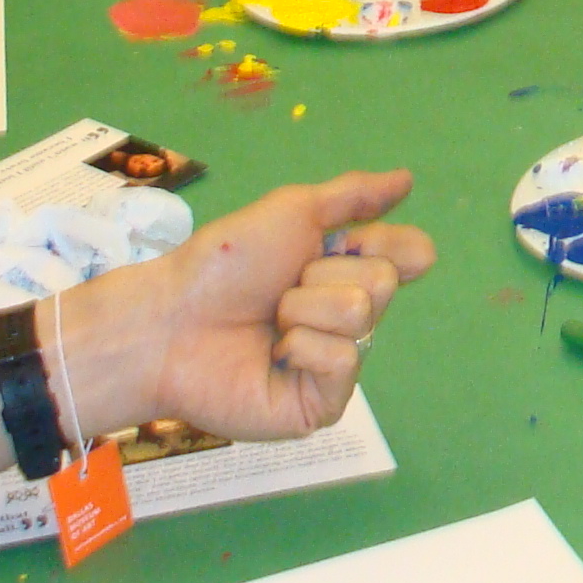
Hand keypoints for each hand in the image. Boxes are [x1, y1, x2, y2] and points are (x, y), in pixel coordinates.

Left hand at [80, 170, 433, 445]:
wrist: (172, 320)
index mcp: (345, 272)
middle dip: (326, 273)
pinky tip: (272, 353)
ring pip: (362, 316)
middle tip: (282, 285)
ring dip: (304, 307)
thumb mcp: (293, 211)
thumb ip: (353, 196)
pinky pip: (344, 361)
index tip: (336, 241)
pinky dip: (304, 346)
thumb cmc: (225, 265)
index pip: (410, 253)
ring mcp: (336, 363)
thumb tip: (408, 178)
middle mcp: (347, 317)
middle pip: (385, 282)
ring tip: (269, 320)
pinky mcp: (321, 403)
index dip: (378, 242)